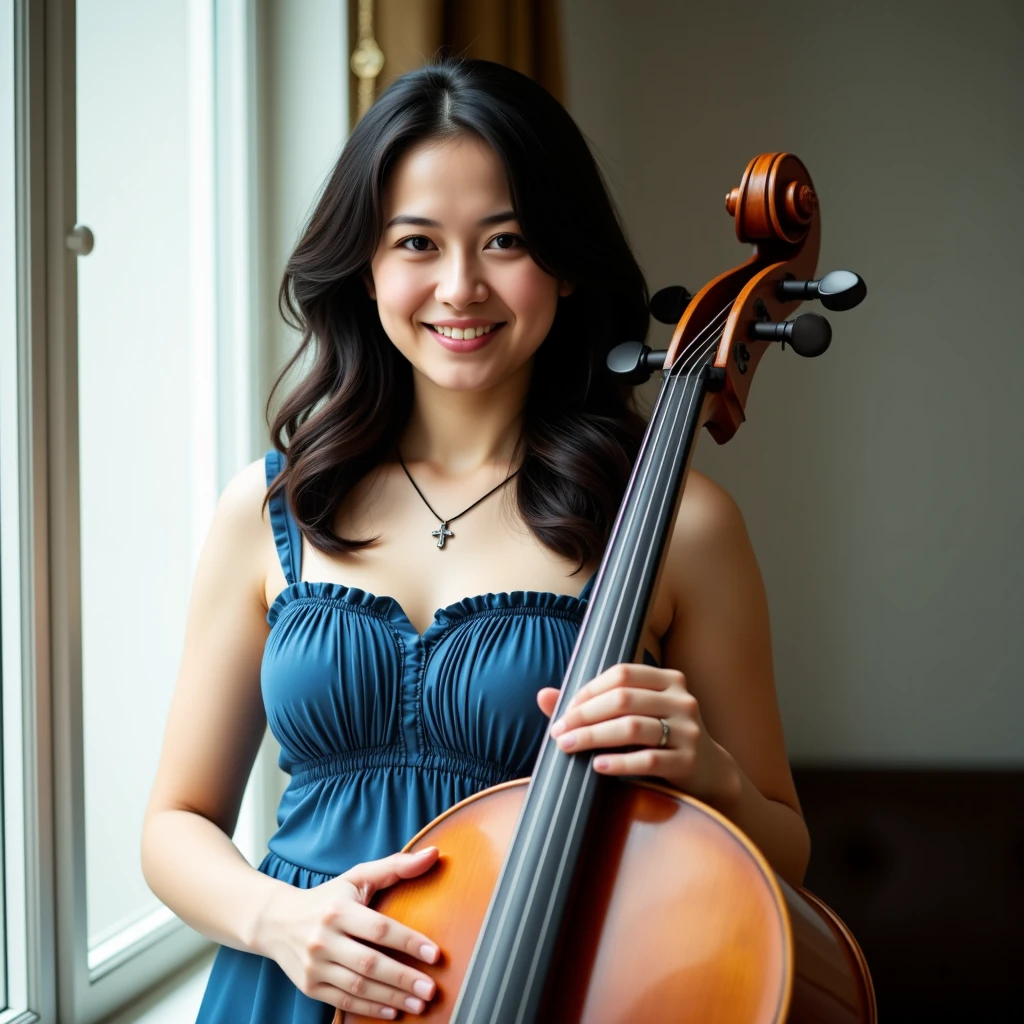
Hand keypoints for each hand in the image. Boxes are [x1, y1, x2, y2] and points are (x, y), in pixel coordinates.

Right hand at [257, 847, 441, 1017]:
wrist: (276, 921)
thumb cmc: (327, 898)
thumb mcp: (357, 877)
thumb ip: (396, 866)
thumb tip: (434, 853)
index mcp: (338, 910)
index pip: (379, 929)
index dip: (408, 942)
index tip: (435, 954)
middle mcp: (324, 939)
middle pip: (369, 963)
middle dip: (403, 978)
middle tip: (431, 989)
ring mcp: (314, 966)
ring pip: (358, 987)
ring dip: (391, 997)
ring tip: (419, 1003)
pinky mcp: (309, 987)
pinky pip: (343, 1002)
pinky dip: (369, 1008)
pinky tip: (393, 1011)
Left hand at [537, 664, 739, 805]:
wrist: (709, 773)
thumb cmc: (660, 739)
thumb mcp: (633, 716)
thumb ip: (591, 704)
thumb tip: (542, 695)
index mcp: (668, 680)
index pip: (621, 674)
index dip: (588, 690)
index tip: (564, 711)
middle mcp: (681, 700)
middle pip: (623, 699)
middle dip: (584, 715)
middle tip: (558, 732)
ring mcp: (688, 731)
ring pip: (633, 728)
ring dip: (593, 737)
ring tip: (568, 746)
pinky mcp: (688, 761)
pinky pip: (648, 760)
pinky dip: (619, 762)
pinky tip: (597, 765)